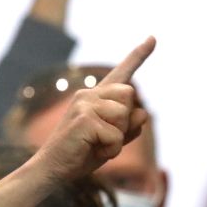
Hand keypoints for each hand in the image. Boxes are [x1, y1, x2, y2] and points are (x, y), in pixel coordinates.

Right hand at [29, 36, 153, 181]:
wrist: (53, 169)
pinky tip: (92, 150)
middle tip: (106, 137)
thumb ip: (130, 128)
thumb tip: (144, 112)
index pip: (122, 74)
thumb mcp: (112, 141)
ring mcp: (85, 104)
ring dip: (118, 138)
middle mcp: (89, 94)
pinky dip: (111, 149)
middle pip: (130, 93)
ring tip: (97, 144)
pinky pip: (116, 136)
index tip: (153, 38)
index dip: (139, 56)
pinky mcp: (84, 118)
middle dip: (126, 120)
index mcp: (96, 97)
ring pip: (124, 115)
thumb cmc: (82, 155)